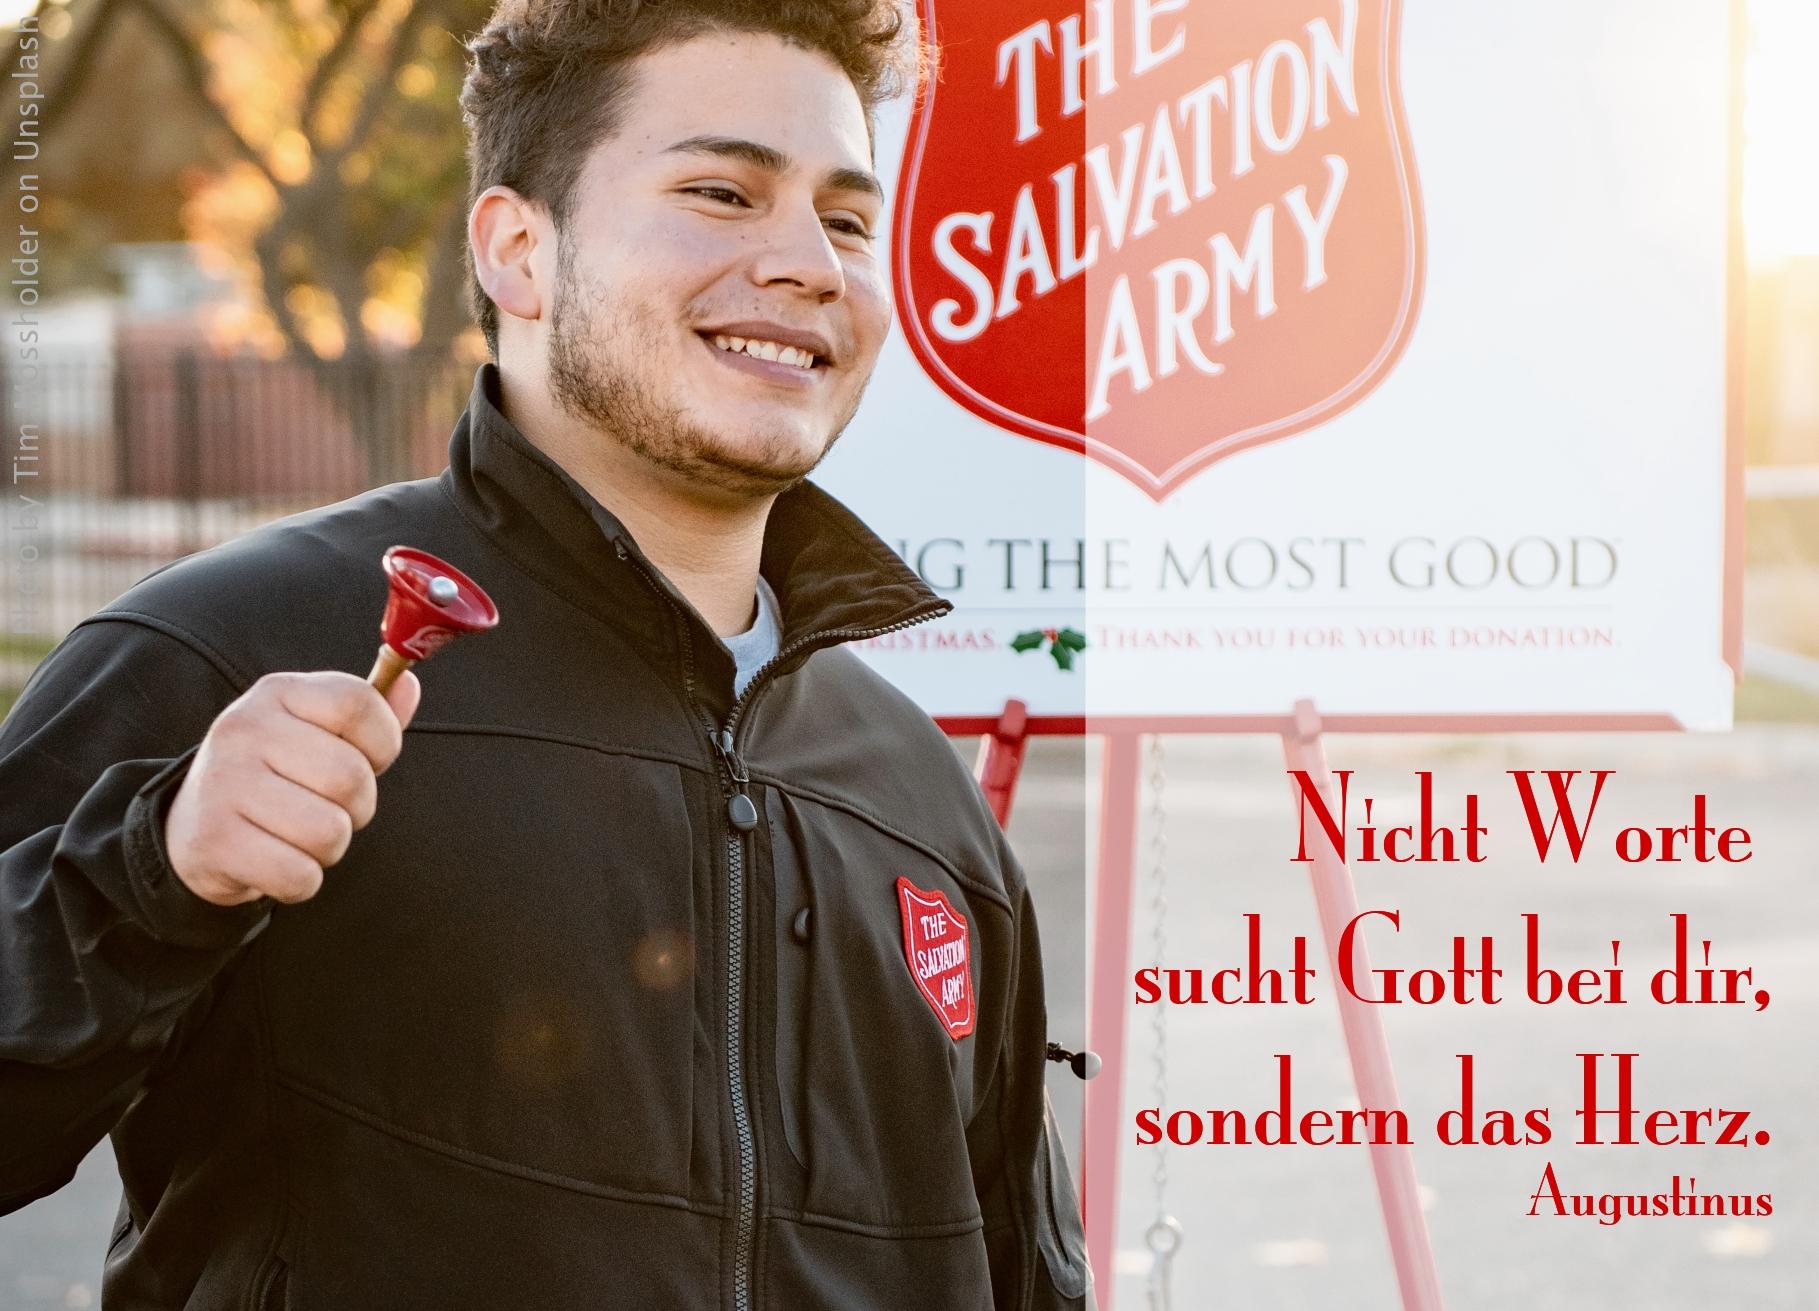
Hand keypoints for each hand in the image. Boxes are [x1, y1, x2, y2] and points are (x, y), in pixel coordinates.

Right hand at [164, 670, 420, 906]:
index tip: (369, 761)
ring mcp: (224, 783)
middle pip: (350, 777)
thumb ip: (368, 713)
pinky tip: (278, 861)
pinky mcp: (212, 840)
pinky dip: (301, 881)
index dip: (383, 743)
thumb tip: (409, 685)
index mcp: (278, 692)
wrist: (192, 825)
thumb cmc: (276, 773)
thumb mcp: (316, 730)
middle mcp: (244, 728)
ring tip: (300, 835)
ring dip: (329, 848)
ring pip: (329, 832)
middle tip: (328, 809)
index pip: (357, 704)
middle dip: (358, 808)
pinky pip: (298, 875)